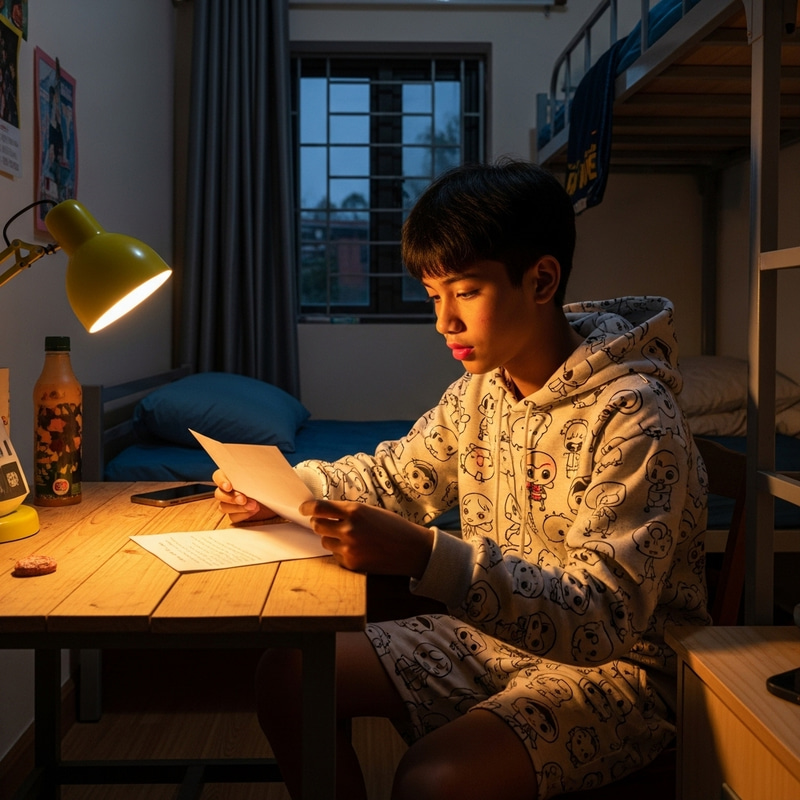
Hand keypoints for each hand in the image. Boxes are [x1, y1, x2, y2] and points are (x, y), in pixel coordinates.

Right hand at [213, 469, 276, 524]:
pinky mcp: (236, 514)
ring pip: (224, 507)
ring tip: (253, 505)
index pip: (218, 476)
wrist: (279, 499)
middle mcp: (229, 490)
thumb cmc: (270, 483)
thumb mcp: (265, 474)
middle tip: (243, 499)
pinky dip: (242, 515)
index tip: (229, 486)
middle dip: (231, 497)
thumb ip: (257, 471)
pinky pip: (233, 517)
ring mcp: (231, 503)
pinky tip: (253, 511)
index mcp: (231, 475)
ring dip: (238, 507)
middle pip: (219, 494)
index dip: (221, 481)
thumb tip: (255, 466)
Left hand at [300, 499, 433, 576]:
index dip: (307, 508)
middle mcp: (349, 529)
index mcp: (355, 511)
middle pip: (317, 525)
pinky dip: (341, 551)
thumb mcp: (370, 511)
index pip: (319, 507)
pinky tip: (358, 549)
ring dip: (331, 538)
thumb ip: (347, 511)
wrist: (411, 549)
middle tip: (327, 523)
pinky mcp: (351, 564)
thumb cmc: (393, 527)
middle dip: (319, 523)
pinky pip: (335, 555)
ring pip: (324, 541)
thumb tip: (323, 512)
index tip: (303, 509)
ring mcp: (349, 548)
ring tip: (349, 538)